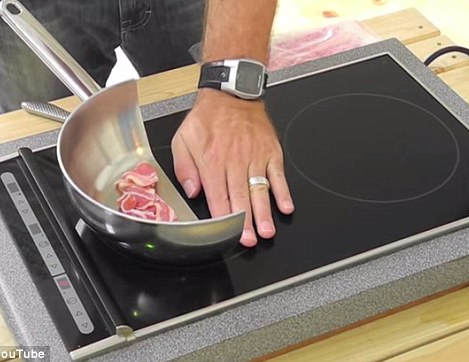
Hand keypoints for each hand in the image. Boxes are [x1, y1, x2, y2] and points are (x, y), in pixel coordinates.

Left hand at [172, 89, 293, 246]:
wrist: (231, 93)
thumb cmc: (207, 118)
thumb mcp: (183, 139)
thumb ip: (184, 167)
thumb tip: (193, 191)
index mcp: (212, 161)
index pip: (218, 196)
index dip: (224, 218)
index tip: (228, 234)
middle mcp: (235, 161)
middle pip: (241, 197)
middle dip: (246, 222)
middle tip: (250, 240)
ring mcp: (255, 157)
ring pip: (260, 189)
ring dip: (264, 212)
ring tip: (268, 231)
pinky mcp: (270, 151)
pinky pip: (278, 174)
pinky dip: (283, 191)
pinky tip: (286, 207)